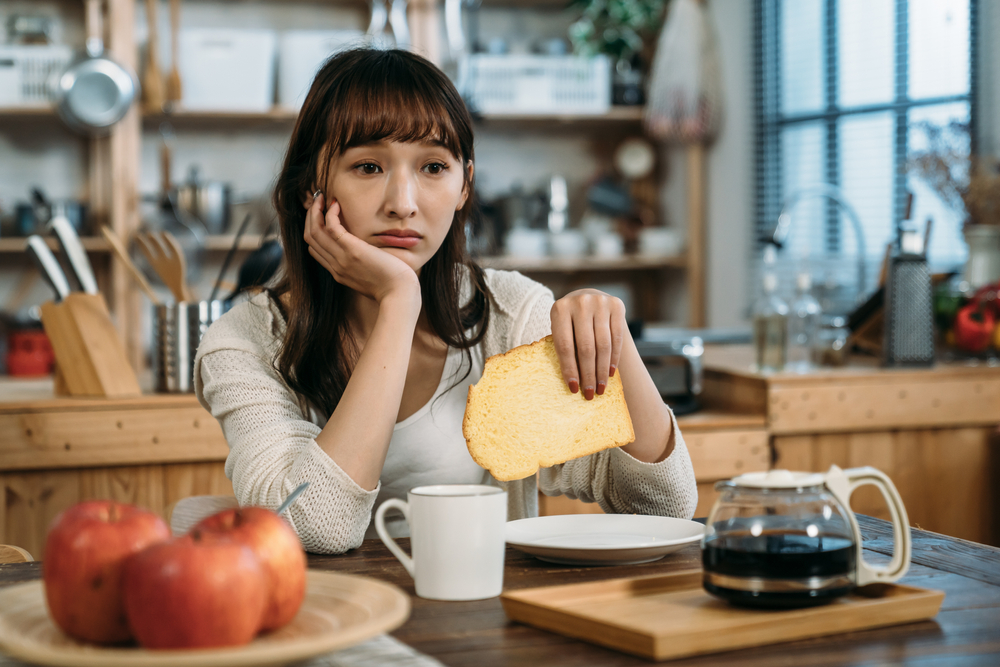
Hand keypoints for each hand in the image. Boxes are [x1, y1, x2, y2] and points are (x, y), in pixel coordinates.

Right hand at [304, 193, 419, 304]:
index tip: (321, 215)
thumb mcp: (369, 278)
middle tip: (318, 201)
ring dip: (315, 211)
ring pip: (315, 232)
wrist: (399, 295)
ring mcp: (341, 259)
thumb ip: (360, 267)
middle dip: (310, 217)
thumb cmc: (392, 287)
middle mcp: (335, 266)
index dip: (313, 230)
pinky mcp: (352, 250)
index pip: (315, 249)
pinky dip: (330, 214)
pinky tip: (336, 205)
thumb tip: (365, 255)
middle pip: (310, 238)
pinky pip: (331, 228)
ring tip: (322, 198)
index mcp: (338, 273)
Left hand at [550, 289, 625, 399]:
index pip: (565, 346)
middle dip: (589, 374)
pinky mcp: (617, 305)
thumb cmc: (570, 322)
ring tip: (601, 387)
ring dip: (602, 370)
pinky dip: (614, 358)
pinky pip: (617, 338)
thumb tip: (574, 383)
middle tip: (591, 393)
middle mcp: (580, 302)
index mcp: (560, 309)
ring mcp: (600, 302)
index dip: (570, 369)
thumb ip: (566, 349)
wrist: (587, 298)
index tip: (574, 389)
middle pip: (586, 347)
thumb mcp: (562, 330)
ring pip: (603, 344)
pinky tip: (610, 372)